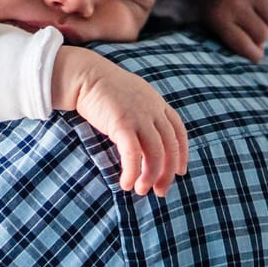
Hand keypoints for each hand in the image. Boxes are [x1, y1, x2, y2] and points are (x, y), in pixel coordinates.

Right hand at [51, 48, 188, 195]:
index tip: (180, 171)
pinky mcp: (122, 124)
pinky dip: (132, 172)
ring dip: (150, 176)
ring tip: (141, 191)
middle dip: (167, 173)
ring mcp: (139, 117)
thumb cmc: (104, 88)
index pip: (179, 132)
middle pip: (170, 147)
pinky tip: (125, 183)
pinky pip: (133, 154)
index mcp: (158, 104)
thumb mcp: (133, 97)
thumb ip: (144, 112)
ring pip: (155, 154)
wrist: (85, 75)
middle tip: (160, 191)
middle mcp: (153, 111)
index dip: (182, 154)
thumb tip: (145, 133)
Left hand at [203, 0, 267, 62]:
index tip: (256, 55)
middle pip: (262, 34)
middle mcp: (237, 4)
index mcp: (219, 16)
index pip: (243, 45)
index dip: (253, 54)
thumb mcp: (212, 18)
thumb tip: (260, 53)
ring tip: (260, 14)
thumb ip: (235, 37)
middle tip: (254, 27)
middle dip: (260, 35)